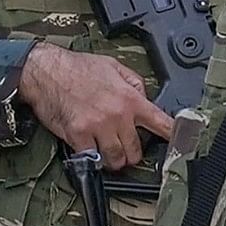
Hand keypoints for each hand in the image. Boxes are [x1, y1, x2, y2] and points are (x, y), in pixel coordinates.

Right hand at [18, 43, 176, 173]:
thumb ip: (134, 83)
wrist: (44, 71)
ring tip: (107, 150)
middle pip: (136, 151)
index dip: (174, 137)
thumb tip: (145, 99)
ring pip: (116, 160)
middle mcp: (117, 115)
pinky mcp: (78, 136)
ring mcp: (97, 127)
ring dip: (113, 159)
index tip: (181, 145)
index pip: (161, 123)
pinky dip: (92, 158)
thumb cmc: (75, 67)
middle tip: (123, 146)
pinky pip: (92, 159)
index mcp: (129, 98)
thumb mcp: (113, 66)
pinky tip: (89, 149)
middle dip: (131, 152)